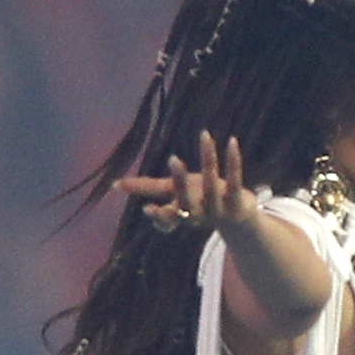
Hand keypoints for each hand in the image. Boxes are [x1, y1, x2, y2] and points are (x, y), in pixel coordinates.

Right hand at [115, 131, 260, 234]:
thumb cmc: (200, 201)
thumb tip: (115, 185)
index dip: (159, 216)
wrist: (238, 218)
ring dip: (208, 159)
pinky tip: (232, 141)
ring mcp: (219, 209)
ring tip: (203, 135)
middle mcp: (199, 215)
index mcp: (181, 214)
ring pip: (211, 185)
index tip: (148, 208)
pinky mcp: (238, 202)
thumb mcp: (174, 194)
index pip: (168, 219)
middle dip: (180, 181)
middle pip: (187, 202)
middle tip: (174, 160)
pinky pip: (235, 180)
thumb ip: (148, 188)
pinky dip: (233, 161)